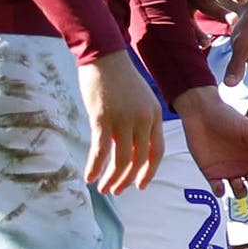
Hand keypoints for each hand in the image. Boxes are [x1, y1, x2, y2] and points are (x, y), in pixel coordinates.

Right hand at [78, 50, 163, 194]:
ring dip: (112, 178)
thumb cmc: (120, 79)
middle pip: (139, 159)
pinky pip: (100, 151)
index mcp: (155, 115)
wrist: (105, 57)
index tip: (140, 185)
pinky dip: (95, 167)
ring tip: (103, 189)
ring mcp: (124, 120)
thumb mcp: (140, 100)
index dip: (149, 171)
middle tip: (117, 191)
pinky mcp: (103, 119)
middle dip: (128, 179)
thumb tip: (130, 149)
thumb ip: (139, 123)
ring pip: (121, 159)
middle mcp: (143, 119)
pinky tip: (89, 177)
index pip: (158, 150)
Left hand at [172, 86, 247, 197]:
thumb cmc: (227, 118)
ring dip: (240, 192)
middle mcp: (245, 165)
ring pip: (240, 192)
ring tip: (235, 180)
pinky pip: (219, 190)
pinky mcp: (212, 174)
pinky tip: (219, 185)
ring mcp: (229, 170)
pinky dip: (220, 192)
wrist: (201, 114)